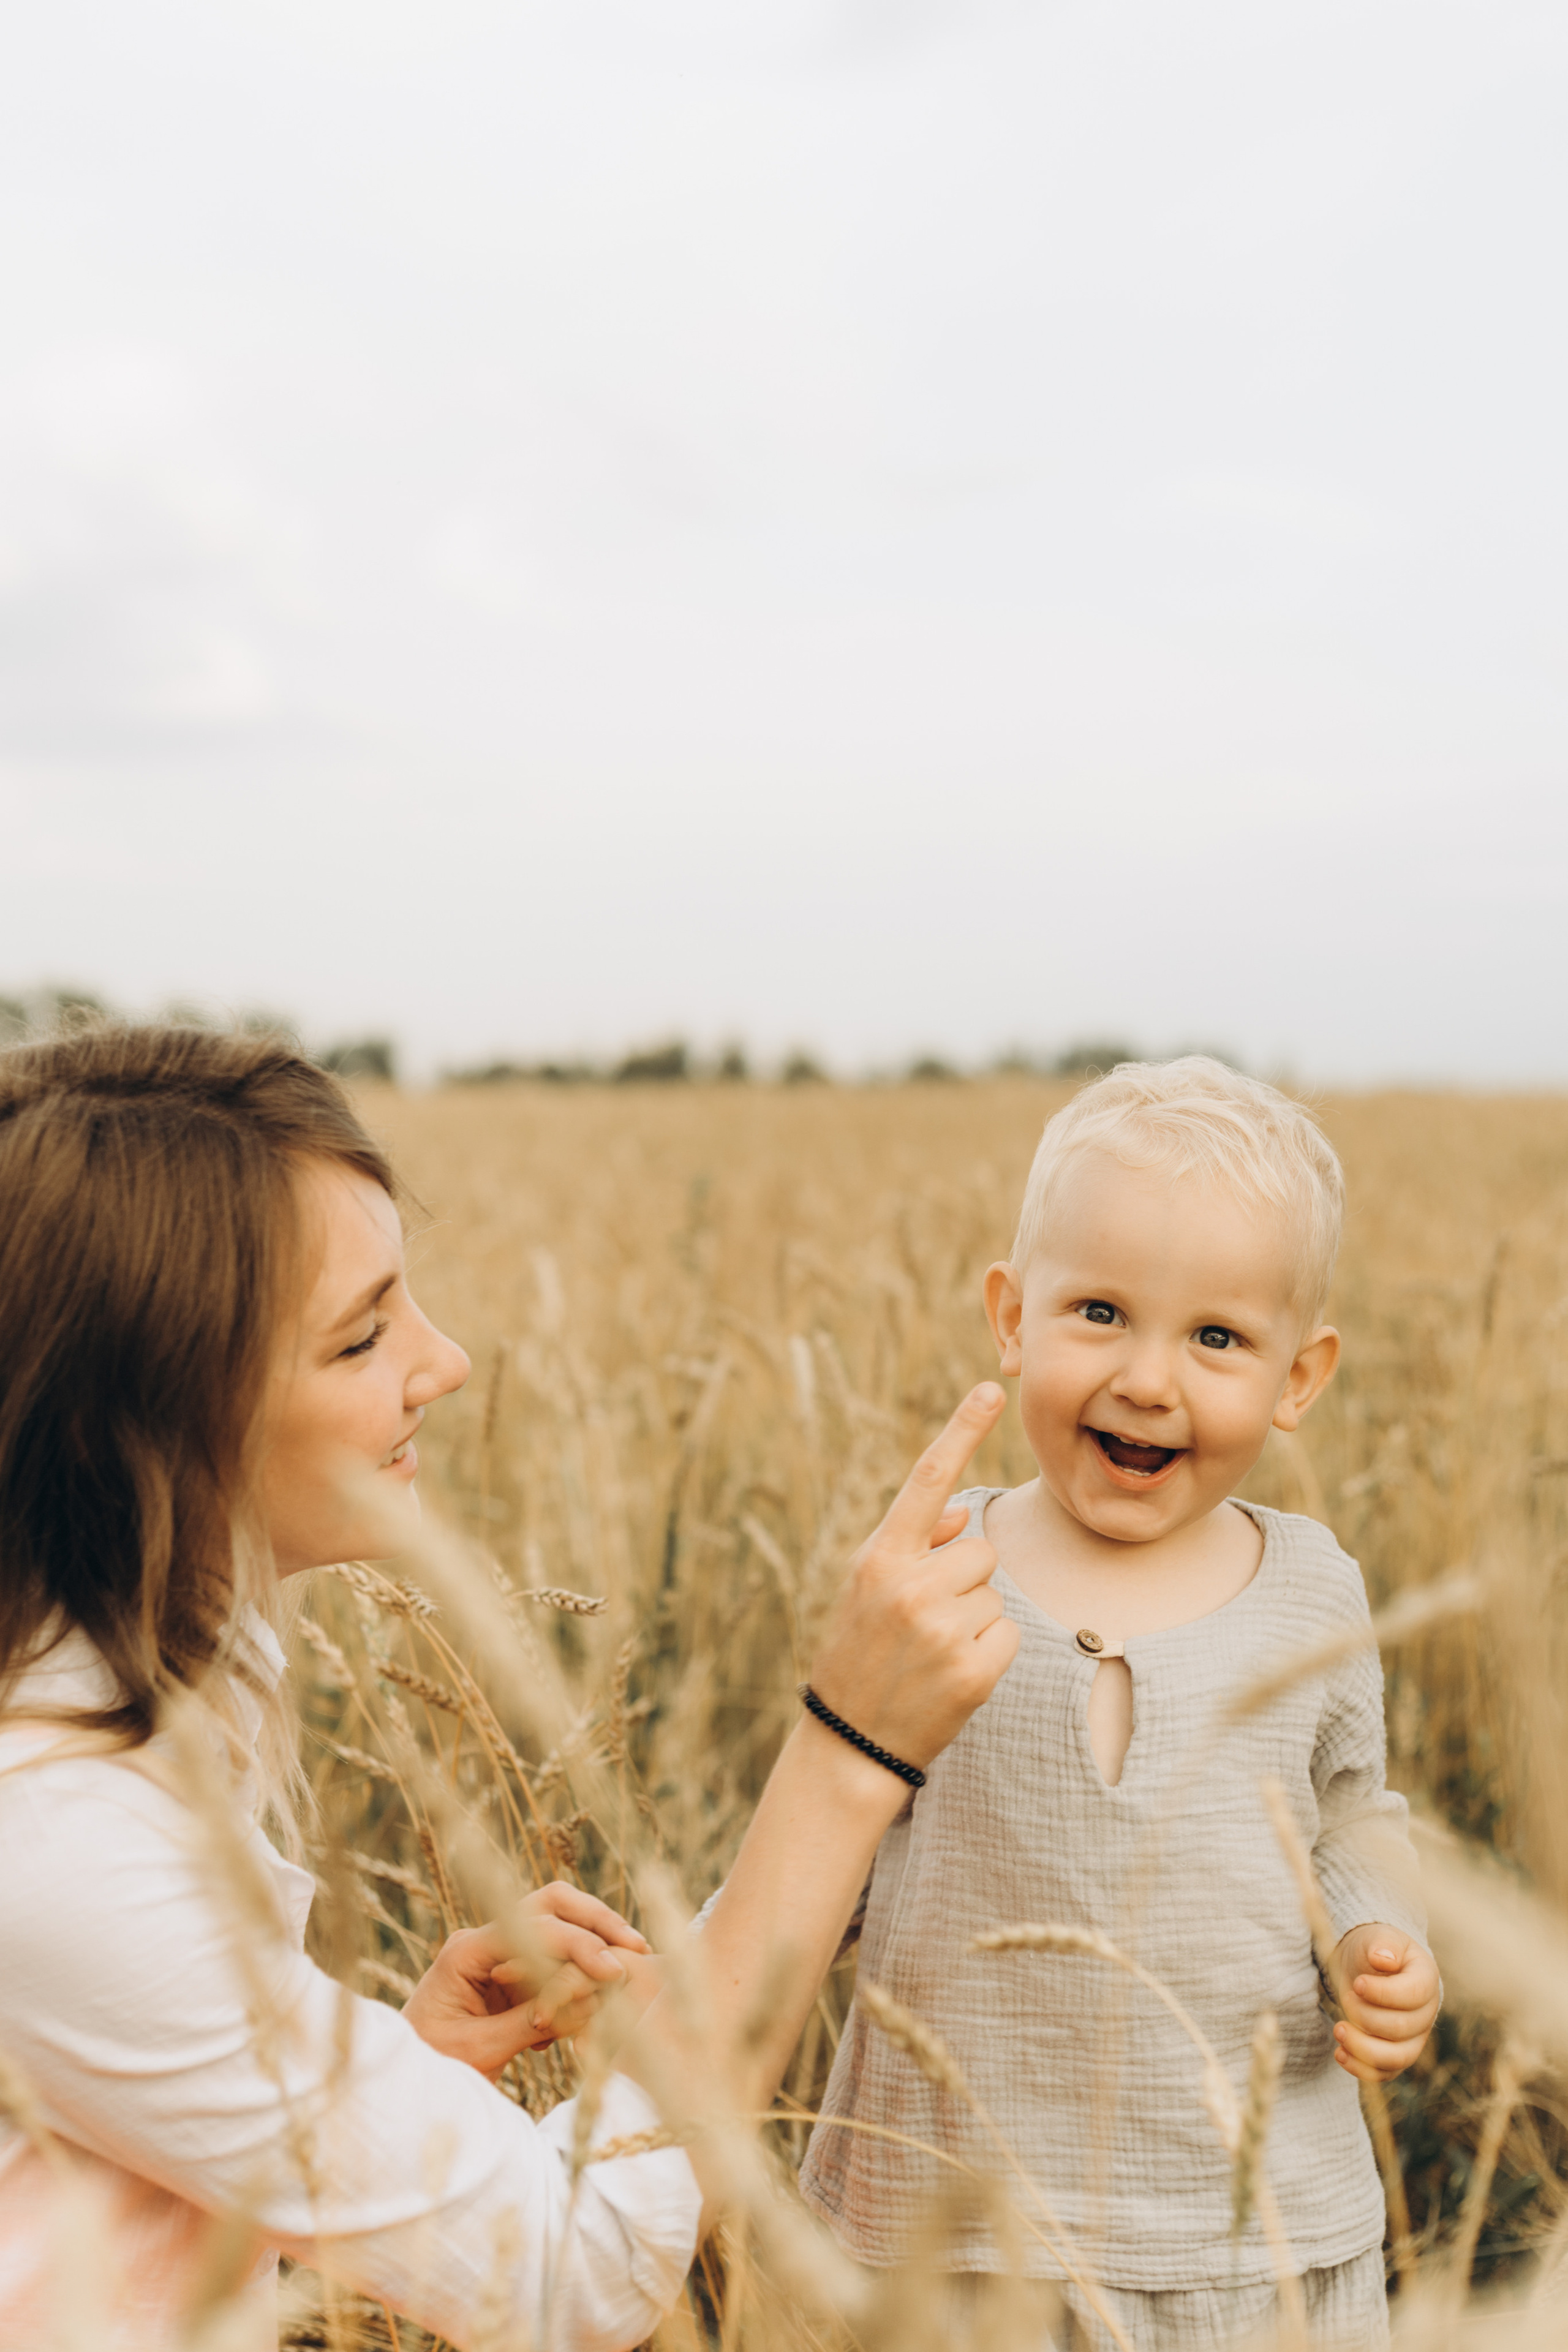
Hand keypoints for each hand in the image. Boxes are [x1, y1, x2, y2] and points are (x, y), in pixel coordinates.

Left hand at [402, 1883, 648, 2079]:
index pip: (535, 1928)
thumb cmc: (430, 2068)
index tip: (614, 1971)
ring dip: (592, 1943)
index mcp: (466, 1951)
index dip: (579, 1945)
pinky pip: (552, 1961)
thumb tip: (589, 1998)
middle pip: (550, 1905)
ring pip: (556, 1927)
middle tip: (636, 1947)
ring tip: (627, 1971)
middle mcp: (483, 1941)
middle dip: (595, 1922)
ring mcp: (496, 1954)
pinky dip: (577, 1974)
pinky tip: (594, 2002)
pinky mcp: (507, 1976)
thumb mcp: (480, 2050)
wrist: (396, 2084)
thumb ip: (532, 2020)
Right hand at [807, 1383, 1018, 1769]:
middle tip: (923, 1623)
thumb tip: (959, 1515)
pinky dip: (989, 1654)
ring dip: (974, 1619)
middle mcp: (910, 1586)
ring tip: (931, 1651)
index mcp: (880, 1557)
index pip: (925, 1480)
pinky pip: (1007, 1634)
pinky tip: (952, 1675)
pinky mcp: (974, 1670)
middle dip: (962, 1580)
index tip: (989, 1389)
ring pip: (994, 1594)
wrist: (851, 1740)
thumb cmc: (860, 1652)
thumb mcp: (866, 1588)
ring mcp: (942, 1629)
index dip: (959, 1431)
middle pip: (979, 1551)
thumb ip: (913, 1545)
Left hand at [1330, 1924, 1439, 2082]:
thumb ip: (1383, 1945)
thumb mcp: (1379, 1937)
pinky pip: (1385, 2073)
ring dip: (1363, 2049)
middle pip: (1401, 2028)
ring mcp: (1414, 2039)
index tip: (1357, 1983)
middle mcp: (1426, 2014)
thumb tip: (1384, 1959)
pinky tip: (1339, 2053)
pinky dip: (1361, 2069)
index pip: (1413, 1995)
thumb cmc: (1376, 1950)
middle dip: (1366, 2016)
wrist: (1370, 1968)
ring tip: (1338, 2030)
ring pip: (1396, 2058)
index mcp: (1426, 1979)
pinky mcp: (1397, 2055)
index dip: (1384, 1993)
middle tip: (1345, 1998)